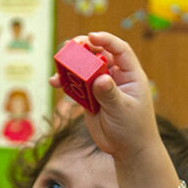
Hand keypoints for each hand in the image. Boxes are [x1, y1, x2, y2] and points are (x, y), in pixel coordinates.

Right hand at [49, 32, 158, 160]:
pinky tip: (55, 82)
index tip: (92, 36)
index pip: (120, 50)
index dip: (107, 40)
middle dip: (85, 47)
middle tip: (71, 46)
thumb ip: (110, 93)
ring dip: (72, 64)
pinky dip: (65, 82)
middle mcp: (116, 77)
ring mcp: (101, 87)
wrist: (128, 150)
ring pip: (85, 68)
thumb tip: (100, 78)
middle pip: (99, 54)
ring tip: (58, 61)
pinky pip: (76, 85)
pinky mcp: (90, 98)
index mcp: (130, 75)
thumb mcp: (123, 110)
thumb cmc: (133, 129)